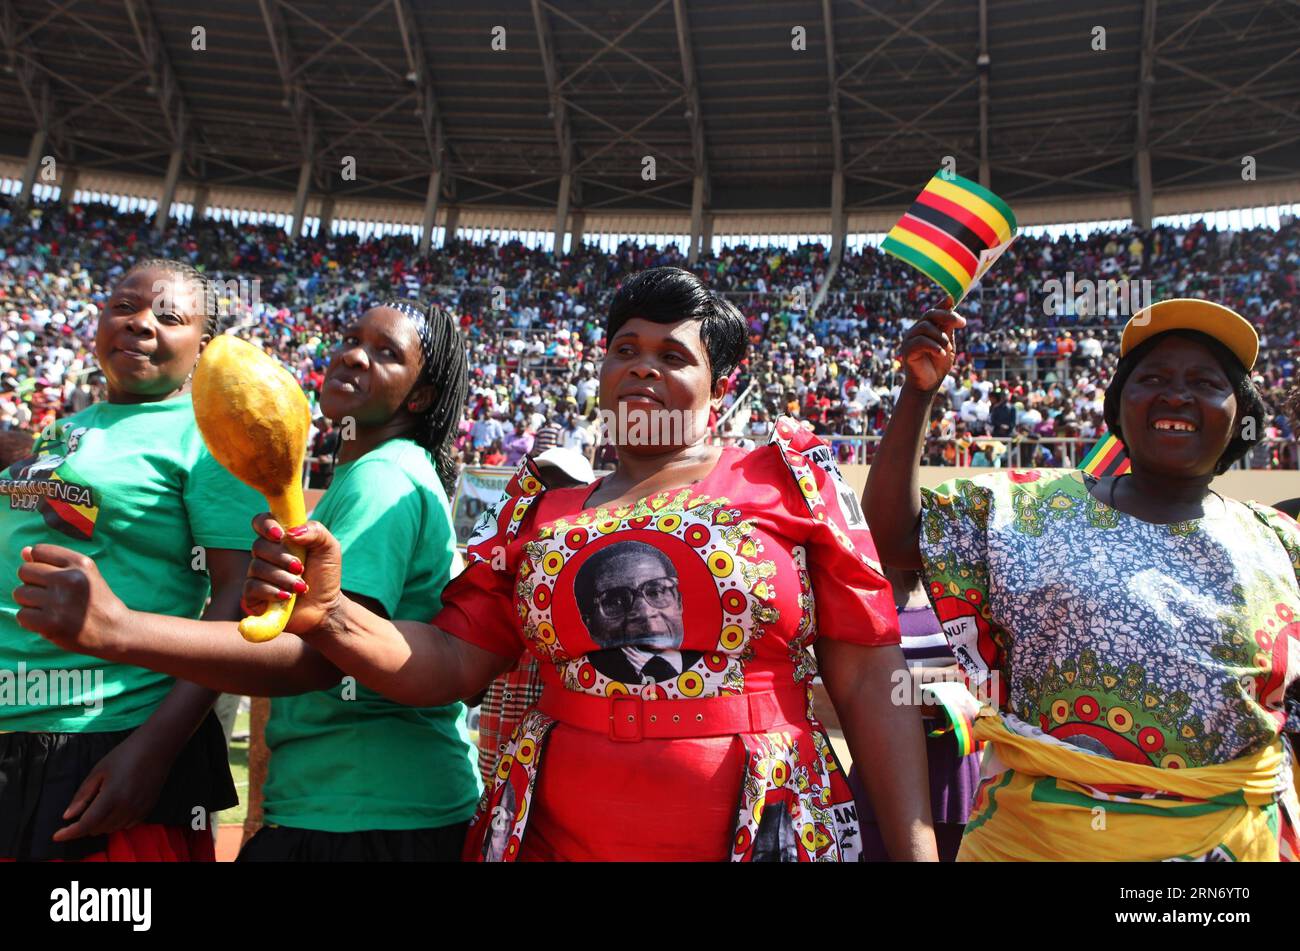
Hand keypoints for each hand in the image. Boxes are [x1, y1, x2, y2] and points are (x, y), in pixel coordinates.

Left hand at [13, 545, 128, 656]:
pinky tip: (46, 622)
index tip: (52, 577)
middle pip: (24, 571)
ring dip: (29, 602)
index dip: (40, 564)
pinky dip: (30, 620)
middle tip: (50, 595)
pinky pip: (22, 615)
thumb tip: (24, 551)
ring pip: (20, 593)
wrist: (114, 630)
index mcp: (81, 563)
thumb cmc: (96, 601)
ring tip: (49, 609)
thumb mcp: (84, 574)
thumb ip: (54, 561)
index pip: (39, 551)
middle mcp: (70, 579)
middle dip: (32, 583)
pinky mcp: (51, 623)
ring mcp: (60, 602)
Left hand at [54, 731, 169, 841]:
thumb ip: (82, 795)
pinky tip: (117, 807)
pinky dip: (116, 822)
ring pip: (112, 829)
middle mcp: (125, 808)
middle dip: (86, 824)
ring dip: (101, 824)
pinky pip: (127, 825)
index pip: (86, 824)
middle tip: (86, 807)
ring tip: (102, 804)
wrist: (156, 748)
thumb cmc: (124, 755)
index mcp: (111, 797)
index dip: (70, 833)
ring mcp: (138, 810)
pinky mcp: (147, 809)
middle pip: (98, 829)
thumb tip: (68, 816)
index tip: (57, 836)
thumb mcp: (98, 771)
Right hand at [243, 513, 342, 636]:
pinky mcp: (252, 596)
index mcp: (280, 539)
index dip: (266, 525)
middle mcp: (265, 555)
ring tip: (301, 587)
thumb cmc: (325, 575)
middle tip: (300, 568)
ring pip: (257, 568)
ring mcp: (257, 575)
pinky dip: (272, 591)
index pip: (261, 522)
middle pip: (259, 546)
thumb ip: (315, 531)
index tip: (281, 535)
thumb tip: (291, 532)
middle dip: (282, 558)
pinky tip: (287, 597)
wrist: (325, 607)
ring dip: (283, 578)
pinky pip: (252, 587)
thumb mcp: (328, 548)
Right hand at [900, 305, 965, 393]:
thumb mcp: (947, 343)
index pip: (934, 311)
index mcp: (926, 328)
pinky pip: (920, 341)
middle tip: (962, 323)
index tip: (953, 300)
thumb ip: (947, 328)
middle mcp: (916, 331)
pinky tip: (941, 354)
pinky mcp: (906, 350)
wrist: (929, 384)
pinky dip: (934, 346)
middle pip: (929, 314)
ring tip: (947, 348)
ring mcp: (909, 340)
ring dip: (941, 336)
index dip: (943, 304)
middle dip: (947, 316)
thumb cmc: (938, 364)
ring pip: (925, 327)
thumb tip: (952, 307)